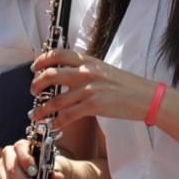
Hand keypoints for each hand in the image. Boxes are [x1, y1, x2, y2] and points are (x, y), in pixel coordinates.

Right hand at [0, 139, 69, 178]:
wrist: (36, 175)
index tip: (34, 172)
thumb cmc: (45, 169)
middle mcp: (7, 154)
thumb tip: (58, 176)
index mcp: (22, 146)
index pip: (21, 149)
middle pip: (12, 170)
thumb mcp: (53, 169)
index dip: (27, 160)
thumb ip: (56, 173)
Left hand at [30, 49, 156, 127]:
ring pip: (56, 99)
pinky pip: (68, 115)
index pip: (59, 54)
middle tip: (33, 91)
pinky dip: (57, 121)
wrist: (145, 96)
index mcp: (89, 61)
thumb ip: (86, 68)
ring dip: (42, 109)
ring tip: (36, 115)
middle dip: (36, 84)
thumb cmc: (126, 84)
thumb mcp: (104, 69)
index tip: (35, 67)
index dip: (42, 60)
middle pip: (51, 74)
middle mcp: (86, 72)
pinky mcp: (94, 106)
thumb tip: (68, 72)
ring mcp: (89, 89)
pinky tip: (53, 125)